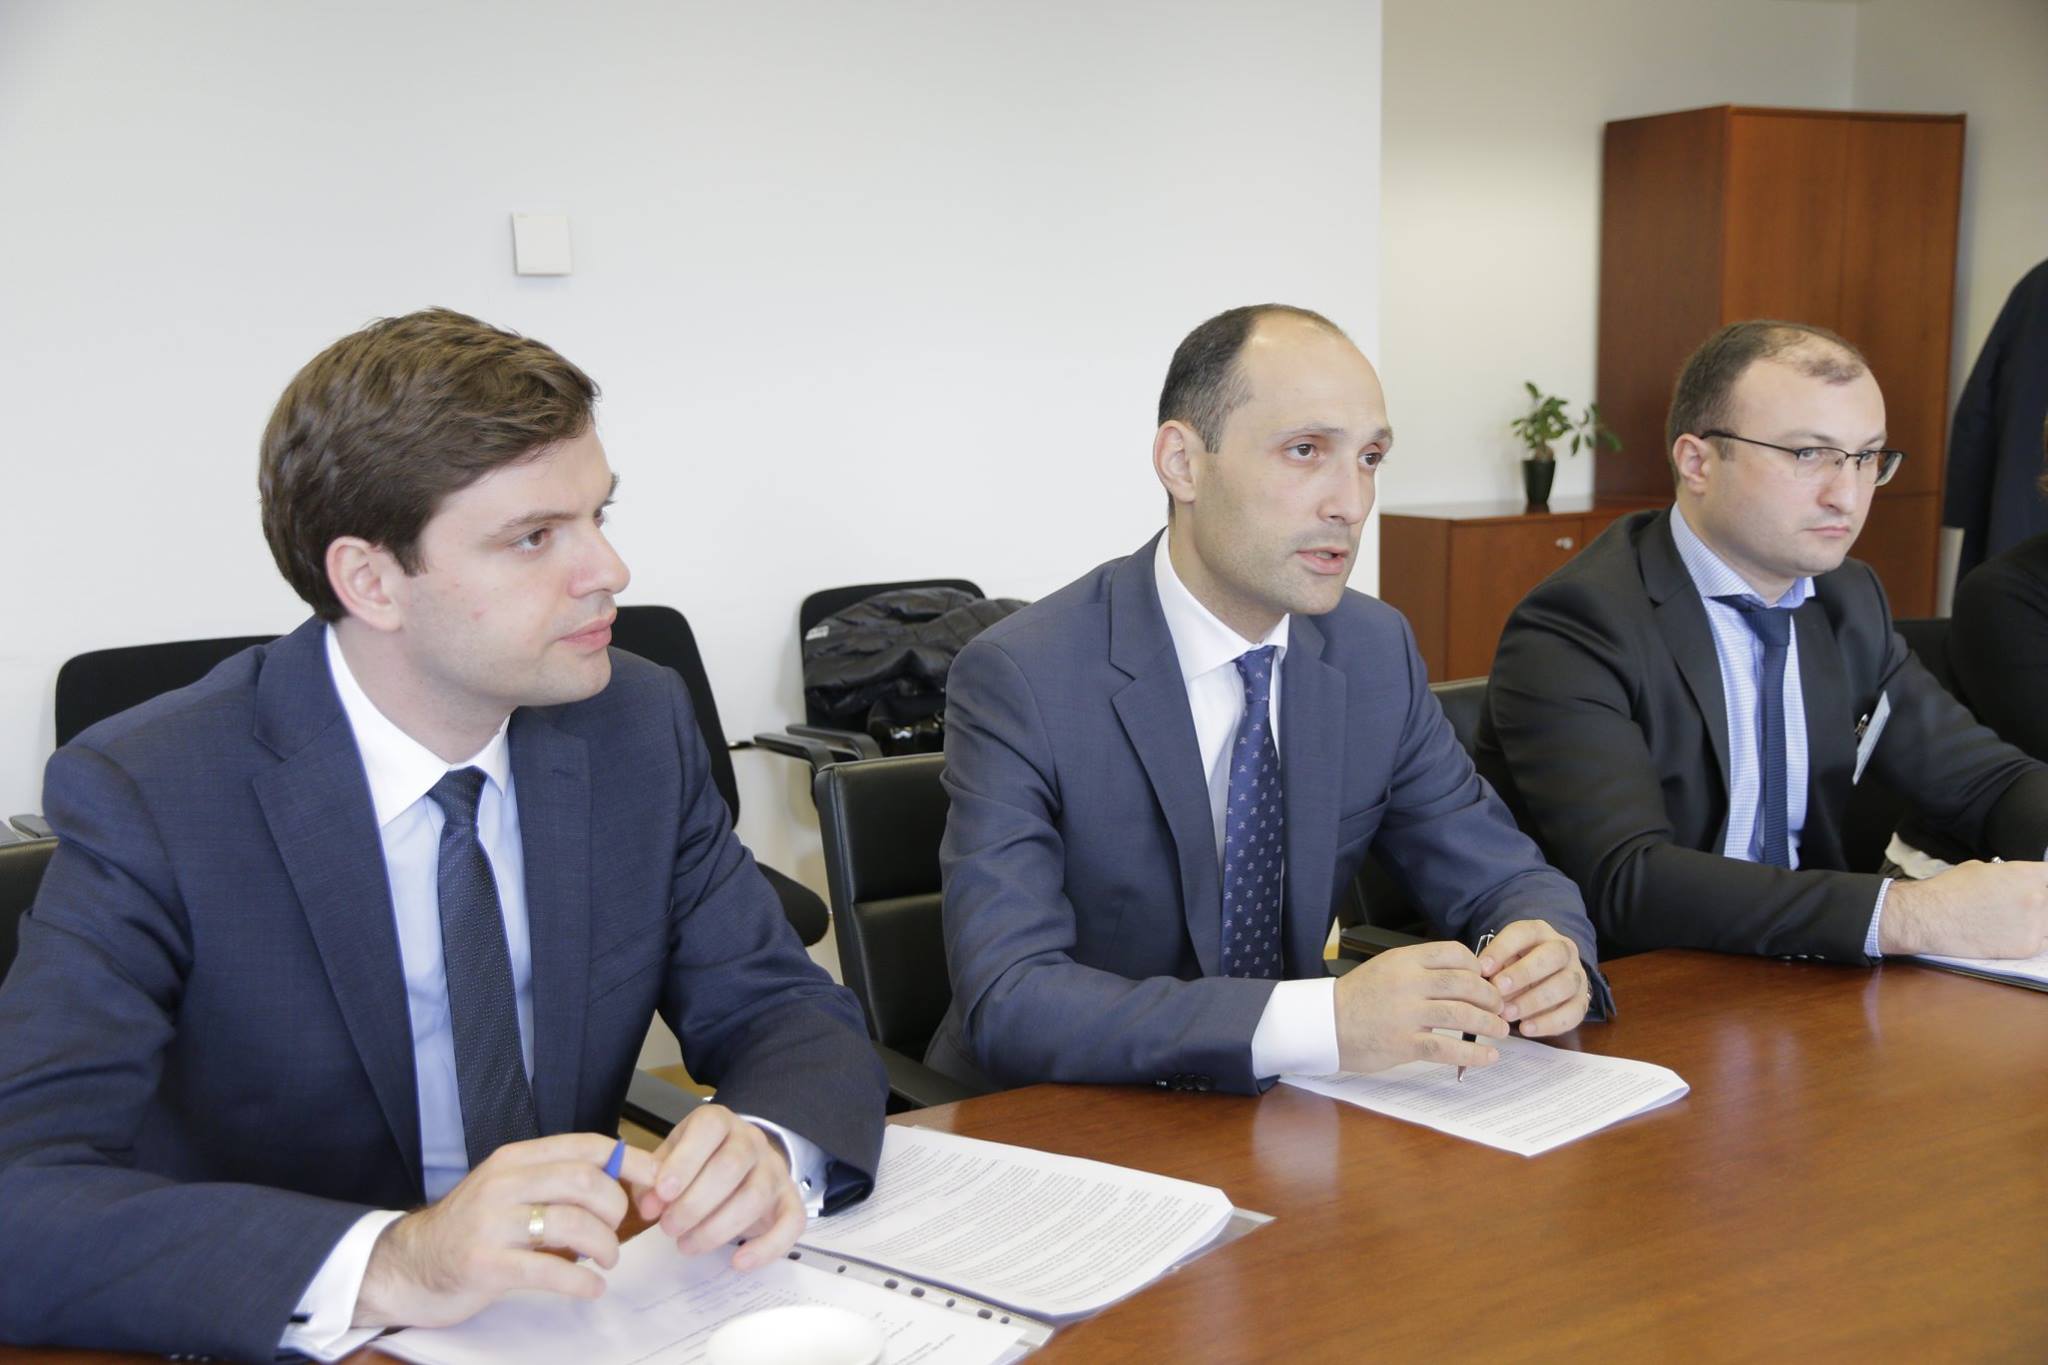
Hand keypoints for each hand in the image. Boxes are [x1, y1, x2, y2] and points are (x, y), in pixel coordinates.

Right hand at [354, 1133, 658, 1329]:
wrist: (409, 1266)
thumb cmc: (471, 1229)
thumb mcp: (511, 1190)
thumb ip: (556, 1181)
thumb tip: (624, 1180)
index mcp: (515, 1159)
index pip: (586, 1146)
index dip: (630, 1161)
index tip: (656, 1182)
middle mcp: (504, 1183)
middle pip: (585, 1181)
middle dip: (615, 1208)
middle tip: (616, 1232)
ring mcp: (492, 1223)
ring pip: (571, 1223)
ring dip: (604, 1246)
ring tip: (605, 1261)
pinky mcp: (485, 1265)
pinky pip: (549, 1270)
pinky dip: (581, 1281)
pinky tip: (590, 1287)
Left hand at [630, 1104, 805, 1271]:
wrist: (743, 1163)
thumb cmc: (699, 1162)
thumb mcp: (669, 1159)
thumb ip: (653, 1179)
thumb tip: (650, 1206)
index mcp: (719, 1122)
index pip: (709, 1129)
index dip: (684, 1161)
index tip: (662, 1193)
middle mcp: (752, 1141)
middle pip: (731, 1166)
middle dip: (695, 1203)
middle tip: (669, 1228)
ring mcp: (775, 1171)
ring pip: (755, 1196)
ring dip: (717, 1228)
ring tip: (687, 1245)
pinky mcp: (790, 1201)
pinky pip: (791, 1223)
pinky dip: (767, 1247)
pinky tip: (738, 1261)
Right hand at [1333, 940, 1506, 1074]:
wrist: (1325, 1024)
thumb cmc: (1358, 997)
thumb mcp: (1386, 968)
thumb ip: (1420, 969)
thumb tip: (1463, 978)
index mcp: (1404, 959)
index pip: (1454, 953)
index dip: (1477, 967)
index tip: (1486, 980)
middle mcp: (1408, 982)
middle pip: (1464, 983)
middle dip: (1490, 997)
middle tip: (1500, 1007)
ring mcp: (1406, 1013)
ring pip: (1461, 1014)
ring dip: (1488, 1024)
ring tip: (1500, 1031)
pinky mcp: (1403, 1043)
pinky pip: (1447, 1047)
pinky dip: (1473, 1053)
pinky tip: (1487, 1056)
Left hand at [1478, 919, 1591, 1036]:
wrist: (1547, 977)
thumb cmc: (1516, 965)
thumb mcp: (1503, 958)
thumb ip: (1494, 966)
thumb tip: (1482, 981)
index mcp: (1540, 932)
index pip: (1524, 933)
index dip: (1502, 950)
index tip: (1483, 969)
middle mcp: (1564, 950)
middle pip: (1553, 955)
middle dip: (1524, 973)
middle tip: (1499, 989)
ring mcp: (1577, 975)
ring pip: (1565, 985)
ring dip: (1534, 1001)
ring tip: (1507, 1014)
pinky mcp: (1582, 1001)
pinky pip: (1572, 1013)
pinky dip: (1548, 1023)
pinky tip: (1526, 1028)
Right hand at [1881, 860, 2047, 958]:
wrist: (1930, 917)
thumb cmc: (1949, 891)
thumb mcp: (1981, 869)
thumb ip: (2009, 875)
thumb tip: (2018, 881)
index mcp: (2026, 875)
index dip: (2044, 880)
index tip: (2040, 886)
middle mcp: (2036, 898)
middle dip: (2039, 901)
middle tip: (2019, 905)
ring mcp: (2034, 925)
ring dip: (2038, 920)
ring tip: (2013, 918)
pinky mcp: (2027, 947)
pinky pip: (2042, 941)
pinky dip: (2031, 937)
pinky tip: (2009, 932)